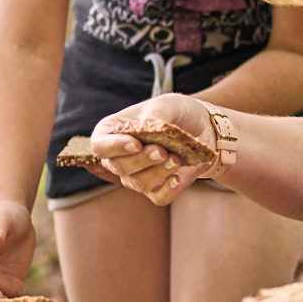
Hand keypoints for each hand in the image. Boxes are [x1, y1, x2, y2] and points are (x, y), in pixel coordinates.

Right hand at [86, 92, 226, 205]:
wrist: (202, 129)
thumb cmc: (177, 113)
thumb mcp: (168, 104)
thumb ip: (155, 114)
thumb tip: (149, 127)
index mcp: (112, 132)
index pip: (99, 146)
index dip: (114, 147)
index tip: (136, 144)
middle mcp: (119, 157)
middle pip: (118, 166)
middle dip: (142, 160)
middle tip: (162, 151)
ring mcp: (136, 176)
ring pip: (138, 183)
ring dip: (158, 172)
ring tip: (176, 159)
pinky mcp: (156, 190)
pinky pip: (158, 197)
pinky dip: (169, 188)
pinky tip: (178, 177)